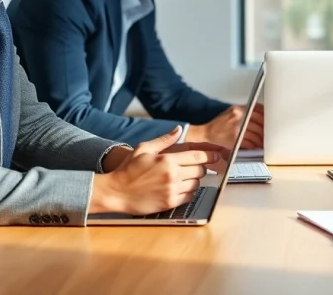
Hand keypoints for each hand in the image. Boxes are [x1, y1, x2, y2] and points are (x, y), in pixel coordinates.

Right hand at [89, 126, 222, 214]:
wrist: (116, 192)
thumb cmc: (128, 169)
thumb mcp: (143, 149)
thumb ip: (164, 140)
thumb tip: (178, 129)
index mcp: (168, 159)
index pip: (198, 156)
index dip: (210, 156)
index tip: (216, 156)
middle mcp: (172, 175)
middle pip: (200, 170)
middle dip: (201, 168)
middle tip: (195, 167)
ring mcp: (172, 190)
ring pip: (196, 184)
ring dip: (194, 180)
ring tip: (185, 177)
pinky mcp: (170, 203)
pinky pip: (189, 196)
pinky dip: (188, 192)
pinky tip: (180, 188)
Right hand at [188, 104, 263, 149]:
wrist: (207, 132)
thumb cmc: (220, 123)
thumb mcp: (232, 111)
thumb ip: (246, 111)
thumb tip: (262, 115)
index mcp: (239, 109)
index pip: (258, 110)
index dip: (266, 117)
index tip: (271, 121)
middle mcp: (238, 117)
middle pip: (258, 123)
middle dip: (265, 130)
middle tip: (270, 135)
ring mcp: (236, 128)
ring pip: (254, 134)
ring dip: (260, 140)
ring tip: (263, 143)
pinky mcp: (234, 139)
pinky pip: (248, 142)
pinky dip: (253, 145)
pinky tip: (255, 147)